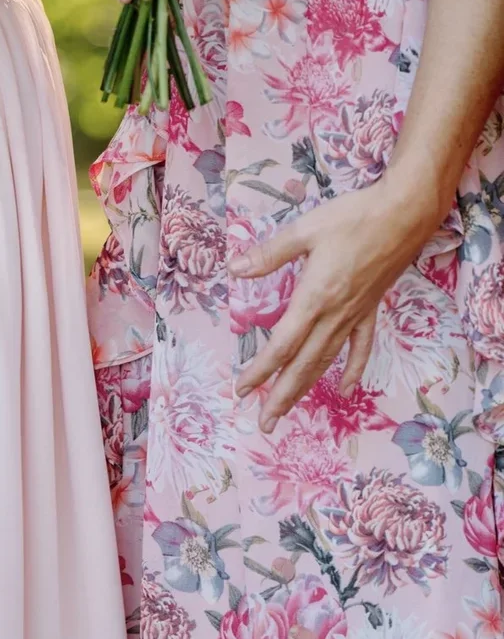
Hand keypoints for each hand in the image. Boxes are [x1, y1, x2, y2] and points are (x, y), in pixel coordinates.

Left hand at [231, 179, 440, 432]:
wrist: (403, 215)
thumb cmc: (353, 218)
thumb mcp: (305, 229)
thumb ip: (270, 253)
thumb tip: (235, 269)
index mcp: (314, 297)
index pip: (282, 344)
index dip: (261, 370)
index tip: (243, 389)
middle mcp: (335, 314)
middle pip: (304, 364)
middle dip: (282, 395)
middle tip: (265, 423)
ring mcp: (355, 315)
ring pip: (327, 361)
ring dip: (306, 388)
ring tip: (289, 411)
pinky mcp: (371, 309)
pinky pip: (361, 347)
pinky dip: (353, 369)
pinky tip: (347, 389)